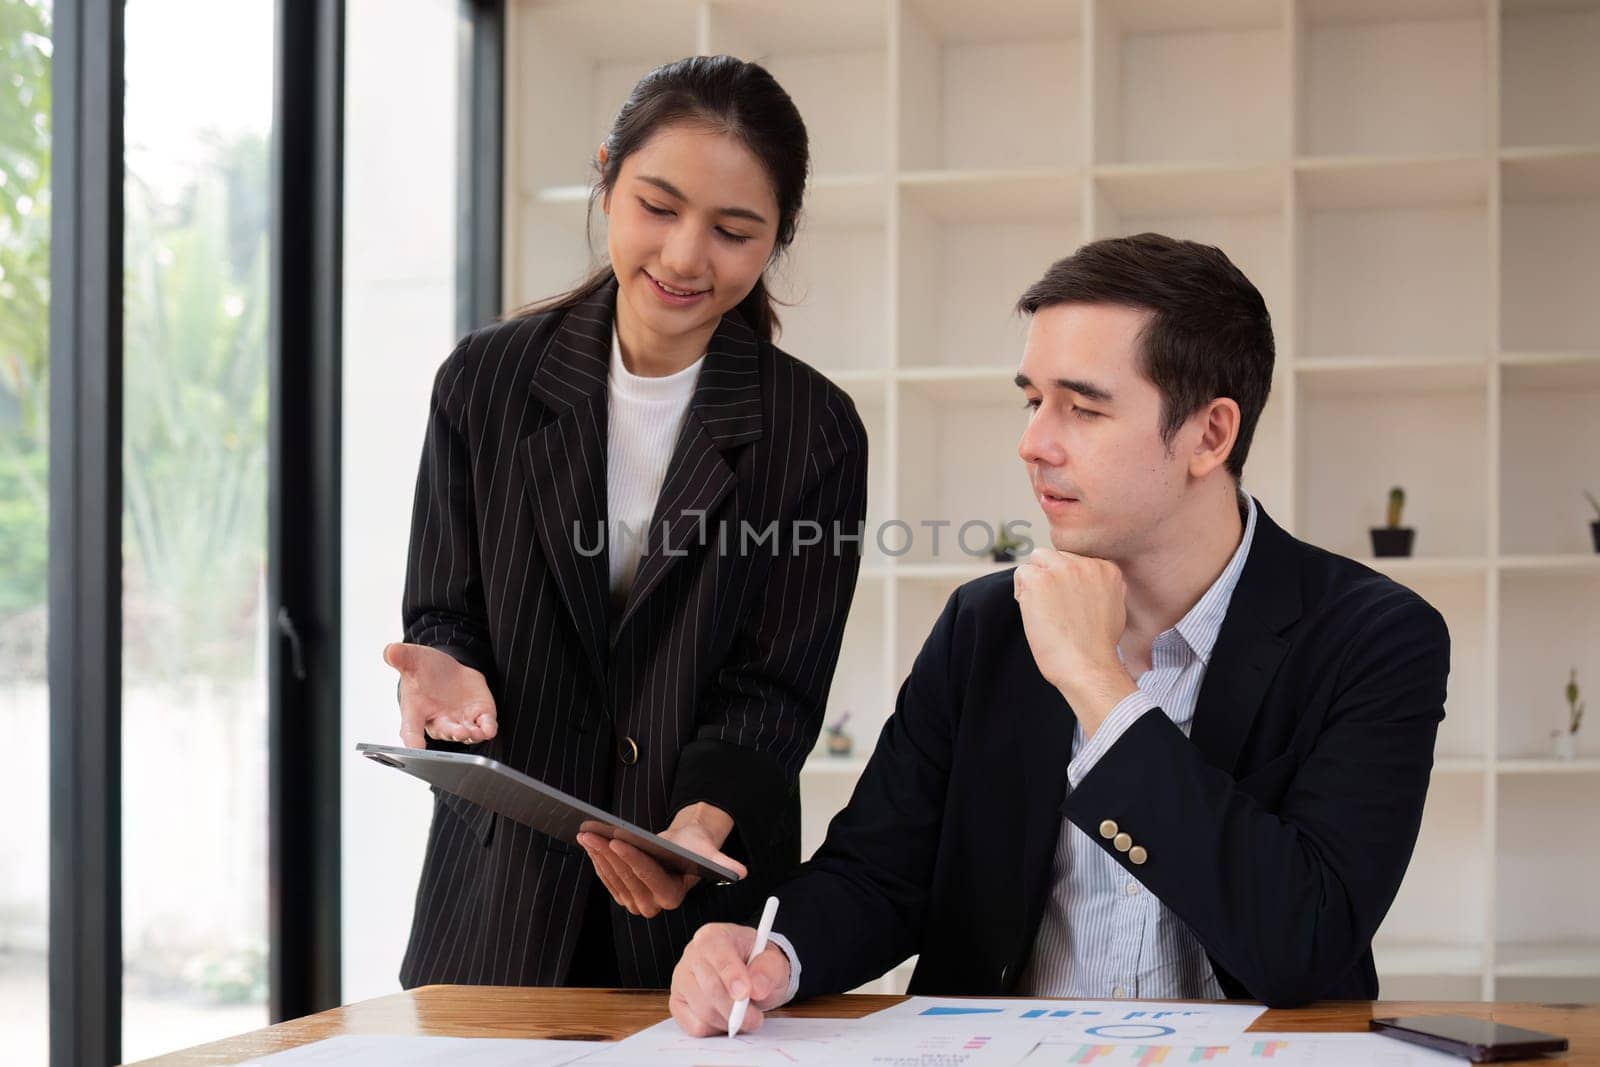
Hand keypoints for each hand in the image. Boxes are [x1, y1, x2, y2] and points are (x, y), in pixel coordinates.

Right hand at [382, 642, 497, 746]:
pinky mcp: (478, 716)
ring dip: (471, 734)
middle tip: (458, 732)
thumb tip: (391, 651)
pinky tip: (489, 729)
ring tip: (475, 731)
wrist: (447, 670)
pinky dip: (487, 728)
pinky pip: (484, 726)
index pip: (410, 731)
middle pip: (444, 732)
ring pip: (466, 733)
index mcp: (416, 713)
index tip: (415, 749)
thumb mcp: (413, 660)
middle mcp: (439, 722)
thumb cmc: (425, 672)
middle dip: (452, 733)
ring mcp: (460, 721)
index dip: (412, 741)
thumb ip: (402, 657)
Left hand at [579, 803, 746, 917]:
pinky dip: (598, 861)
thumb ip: (722, 864)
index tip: (617, 840)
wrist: (682, 852)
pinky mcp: (624, 896)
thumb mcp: (709, 853)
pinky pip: (608, 879)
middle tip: (593, 834)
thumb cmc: (694, 849)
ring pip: (613, 878)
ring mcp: (636, 903)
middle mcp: (653, 906)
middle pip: (627, 878)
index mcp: (673, 897)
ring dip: (598, 856)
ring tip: (588, 834)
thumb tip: (741, 872)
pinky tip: (590, 844)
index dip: (632, 859)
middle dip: (608, 854)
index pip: (649, 877)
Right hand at [670, 922, 791, 1036]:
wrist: (751, 976)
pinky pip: (694, 1025)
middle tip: (755, 1018)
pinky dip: (714, 1028)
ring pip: (702, 1009)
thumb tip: (757, 988)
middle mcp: (692, 954)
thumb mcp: (773, 961)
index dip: (731, 975)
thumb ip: (768, 969)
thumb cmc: (759, 965)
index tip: (745, 993)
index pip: (717, 953)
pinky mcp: (678, 1003)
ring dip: (728, 1020)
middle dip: (735, 1008)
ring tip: (744, 1016)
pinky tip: (726, 1018)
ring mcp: (682, 979)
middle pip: (710, 987)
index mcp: (714, 935)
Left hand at [1012, 547, 1136, 734]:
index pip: (1076, 560)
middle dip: (1051, 578)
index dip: (1068, 582)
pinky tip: (1032, 612)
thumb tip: (1082, 584)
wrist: (1089, 667)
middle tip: (1054, 609)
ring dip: (1035, 581)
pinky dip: (1021, 592)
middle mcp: (1087, 564)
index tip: (1069, 604)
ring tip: (1043, 610)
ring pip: (1037, 559)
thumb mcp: (1114, 608)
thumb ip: (1101, 588)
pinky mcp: (1040, 580)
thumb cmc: (1098, 648)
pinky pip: (1021, 573)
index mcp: (1108, 569)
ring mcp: (1063, 569)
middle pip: (1056, 557)